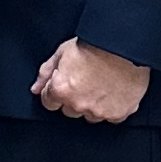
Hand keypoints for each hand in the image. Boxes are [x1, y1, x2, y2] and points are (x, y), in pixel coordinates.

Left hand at [33, 39, 149, 121]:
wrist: (124, 44)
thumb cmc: (95, 44)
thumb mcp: (63, 52)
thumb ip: (46, 73)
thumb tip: (36, 88)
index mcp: (61, 90)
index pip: (49, 102)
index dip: (55, 91)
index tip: (65, 83)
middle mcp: (78, 104)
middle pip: (69, 111)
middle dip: (73, 98)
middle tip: (85, 81)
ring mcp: (99, 111)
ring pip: (90, 116)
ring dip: (92, 105)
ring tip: (101, 85)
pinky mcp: (119, 113)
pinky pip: (112, 118)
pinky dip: (112, 108)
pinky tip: (114, 92)